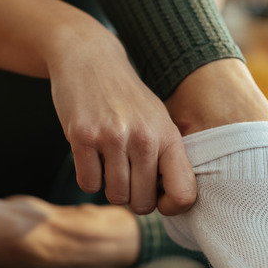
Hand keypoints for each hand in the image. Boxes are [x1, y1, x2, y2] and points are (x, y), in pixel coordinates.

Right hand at [46, 29, 195, 215]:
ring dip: (110, 187)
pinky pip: (88, 184)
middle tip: (127, 177)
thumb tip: (173, 202)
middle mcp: (144, 138)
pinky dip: (89, 177)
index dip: (172, 207)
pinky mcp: (82, 137)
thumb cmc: (127, 98)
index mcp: (168, 136)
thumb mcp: (158, 120)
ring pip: (115, 196)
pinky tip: (91, 156)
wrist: (90, 59)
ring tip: (110, 163)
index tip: (159, 199)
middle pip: (142, 204)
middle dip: (133, 198)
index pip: (184, 194)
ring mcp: (112, 138)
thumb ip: (167, 157)